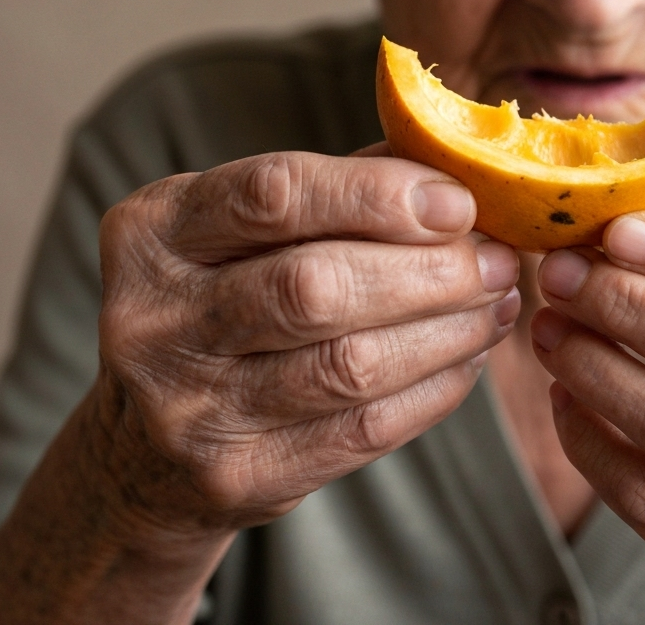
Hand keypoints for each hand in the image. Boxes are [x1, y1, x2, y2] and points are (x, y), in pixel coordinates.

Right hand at [92, 149, 519, 535]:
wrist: (147, 453)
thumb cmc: (223, 305)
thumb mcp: (241, 235)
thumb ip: (335, 192)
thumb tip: (452, 169)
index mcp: (153, 233)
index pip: (273, 195)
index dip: (376, 195)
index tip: (458, 201)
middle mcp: (153, 320)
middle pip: (317, 287)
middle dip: (431, 270)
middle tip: (497, 259)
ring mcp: (190, 408)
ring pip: (351, 364)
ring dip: (448, 330)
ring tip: (496, 303)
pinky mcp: (239, 476)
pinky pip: (365, 428)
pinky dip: (435, 388)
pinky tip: (468, 358)